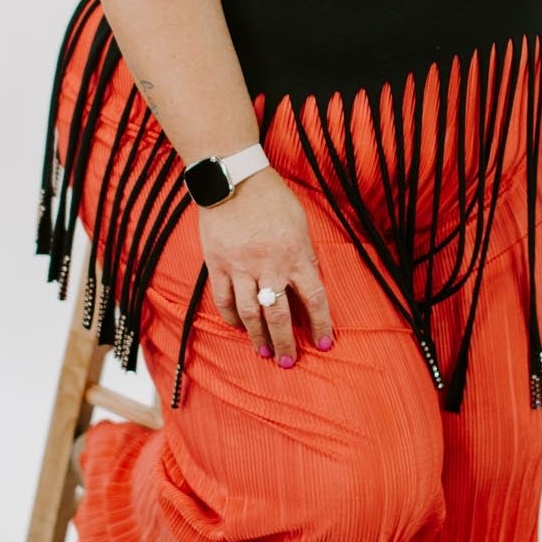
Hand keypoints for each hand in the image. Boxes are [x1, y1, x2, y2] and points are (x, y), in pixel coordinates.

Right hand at [197, 170, 334, 367]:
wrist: (234, 180)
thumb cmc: (272, 198)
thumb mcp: (300, 224)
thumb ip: (305, 255)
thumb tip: (309, 283)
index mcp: (296, 255)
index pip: (313, 299)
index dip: (320, 325)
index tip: (323, 344)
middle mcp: (270, 265)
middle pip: (280, 315)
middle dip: (286, 343)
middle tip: (288, 362)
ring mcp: (242, 267)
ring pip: (251, 313)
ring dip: (258, 337)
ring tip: (264, 353)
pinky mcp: (218, 264)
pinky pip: (224, 299)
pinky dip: (231, 317)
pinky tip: (239, 328)